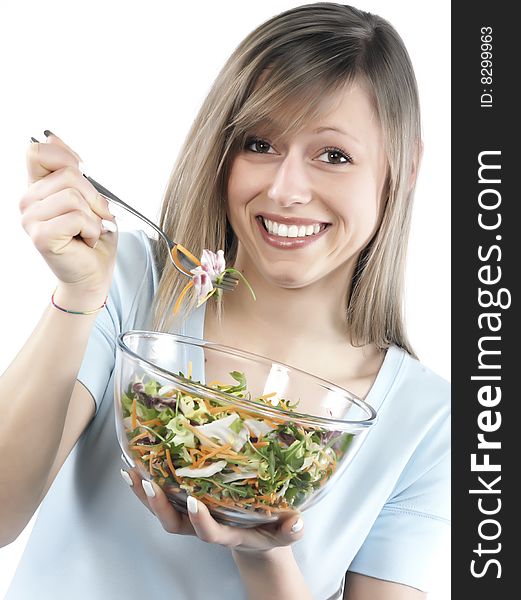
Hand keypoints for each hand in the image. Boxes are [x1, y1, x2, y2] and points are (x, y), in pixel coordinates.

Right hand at [20, 132, 117, 301]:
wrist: (94, 273)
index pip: (37, 151)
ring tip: (88, 231)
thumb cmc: (92, 238)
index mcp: (37, 188)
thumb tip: (51, 136)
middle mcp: (28, 202)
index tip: (83, 174)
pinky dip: (93, 229)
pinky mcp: (41, 236)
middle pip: (68, 174)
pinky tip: (85, 240)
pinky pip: (77, 216)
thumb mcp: (88, 196)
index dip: (66, 157)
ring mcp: (30, 219)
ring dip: (94, 216)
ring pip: (73, 195)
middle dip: (94, 196)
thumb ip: (70, 168)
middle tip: (95, 217)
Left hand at [120, 461, 304, 553]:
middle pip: (174, 524)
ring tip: (130, 470)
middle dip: (159, 505)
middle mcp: (204, 526)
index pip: (210, 533)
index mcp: (228, 533)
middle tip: (146, 482)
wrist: (257, 538)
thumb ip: (292, 530)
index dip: (201, 521)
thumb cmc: (270, 531)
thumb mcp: (286, 532)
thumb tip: (298, 521)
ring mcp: (193, 516)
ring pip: (162, 510)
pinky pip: (162, 497)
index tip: (194, 502)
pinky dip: (145, 483)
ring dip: (144, 492)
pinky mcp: (187, 504)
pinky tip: (134, 465)